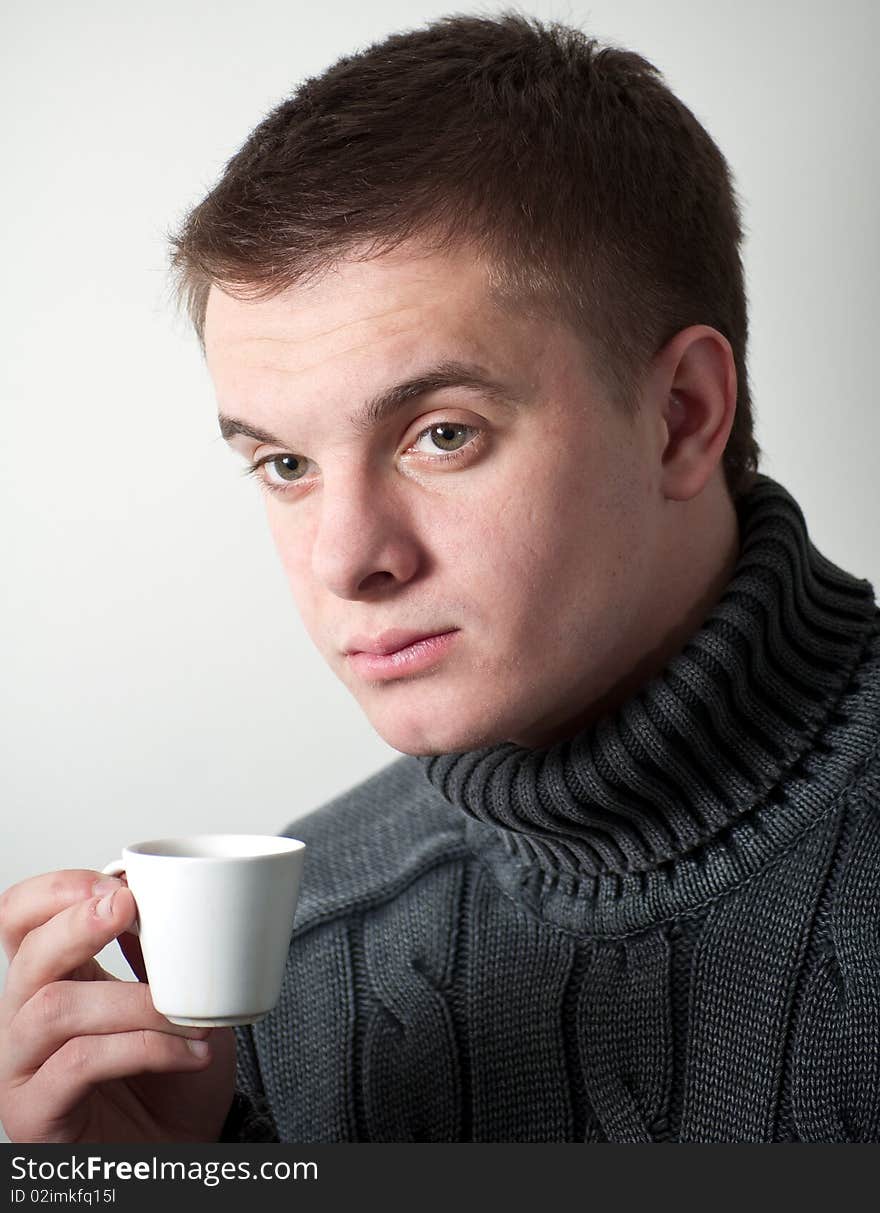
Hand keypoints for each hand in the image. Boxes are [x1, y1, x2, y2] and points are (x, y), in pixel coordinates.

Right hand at [0, 870, 236, 1142]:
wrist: (187, 1148)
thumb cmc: (175, 1078)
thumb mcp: (174, 998)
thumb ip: (156, 952)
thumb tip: (157, 891)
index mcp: (56, 977)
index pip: (21, 918)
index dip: (55, 890)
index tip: (116, 883)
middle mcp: (27, 1017)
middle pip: (28, 956)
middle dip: (80, 924)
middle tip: (130, 909)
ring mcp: (23, 1067)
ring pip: (53, 1008)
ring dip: (131, 1001)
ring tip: (186, 1016)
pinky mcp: (33, 1113)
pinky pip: (76, 1064)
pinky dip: (141, 1048)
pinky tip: (186, 1051)